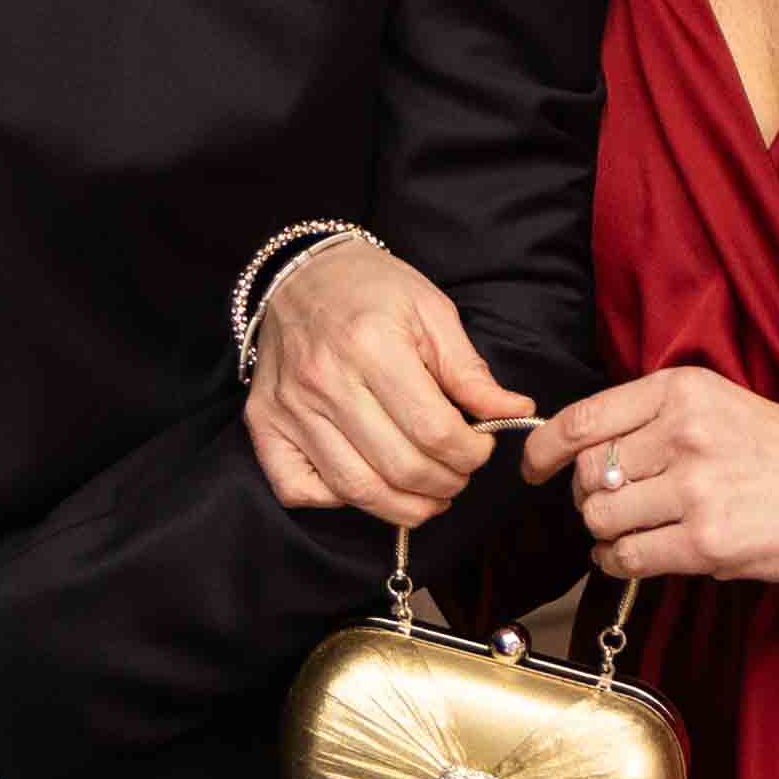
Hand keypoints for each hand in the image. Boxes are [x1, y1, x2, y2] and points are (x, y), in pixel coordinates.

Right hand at [246, 242, 532, 526]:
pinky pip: (299, 489)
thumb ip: (469, 370)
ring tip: (429, 496)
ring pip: (354, 489)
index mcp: (372, 345)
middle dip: (446, 484)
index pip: (433, 430)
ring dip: (403, 507)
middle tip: (459, 474)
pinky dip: (338, 502)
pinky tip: (368, 484)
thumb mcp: (432, 311)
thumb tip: (514, 411)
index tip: (482, 447)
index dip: (471, 454)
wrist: (300, 271)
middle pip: (398, 467)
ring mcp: (288, 408)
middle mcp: (324, 381)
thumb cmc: (372, 289)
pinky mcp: (264, 425)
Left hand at [522, 365, 778, 583]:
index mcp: (682, 390)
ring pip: (602, 519)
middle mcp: (685, 432)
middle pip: (589, 475)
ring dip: (606, 534)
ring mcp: (696, 489)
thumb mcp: (720, 406)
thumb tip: (579, 453)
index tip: (532, 468)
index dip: (543, 450)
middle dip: (590, 498)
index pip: (583, 419)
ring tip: (634, 533)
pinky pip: (629, 558)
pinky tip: (637, 557)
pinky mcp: (708, 542)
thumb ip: (653, 420)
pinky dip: (619, 563)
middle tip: (614, 506)